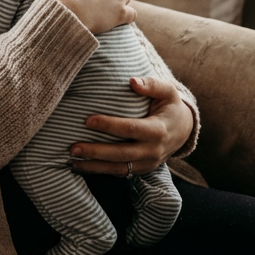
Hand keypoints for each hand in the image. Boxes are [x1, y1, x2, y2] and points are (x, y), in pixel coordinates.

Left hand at [70, 77, 194, 175]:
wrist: (183, 131)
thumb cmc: (170, 107)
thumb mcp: (168, 92)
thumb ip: (152, 84)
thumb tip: (132, 81)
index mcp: (158, 130)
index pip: (131, 129)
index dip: (109, 125)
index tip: (87, 120)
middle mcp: (153, 150)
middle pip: (121, 154)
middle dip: (96, 152)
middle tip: (73, 147)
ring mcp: (147, 163)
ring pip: (118, 169)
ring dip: (94, 166)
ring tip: (71, 161)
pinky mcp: (140, 170)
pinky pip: (119, 173)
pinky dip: (99, 171)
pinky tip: (80, 166)